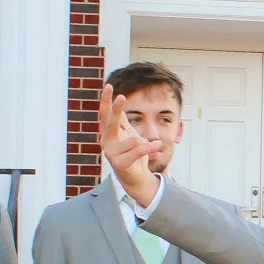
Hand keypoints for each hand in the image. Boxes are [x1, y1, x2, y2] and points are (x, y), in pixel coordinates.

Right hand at [98, 84, 160, 206]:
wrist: (137, 177)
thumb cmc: (133, 154)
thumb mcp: (129, 134)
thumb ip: (122, 121)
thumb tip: (117, 102)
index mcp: (109, 133)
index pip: (106, 114)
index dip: (107, 100)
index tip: (109, 86)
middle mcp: (106, 142)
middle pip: (112, 122)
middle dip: (117, 109)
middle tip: (122, 97)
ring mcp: (111, 153)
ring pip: (135, 139)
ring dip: (145, 143)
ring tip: (146, 148)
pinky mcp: (119, 164)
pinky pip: (140, 149)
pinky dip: (151, 147)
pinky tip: (157, 145)